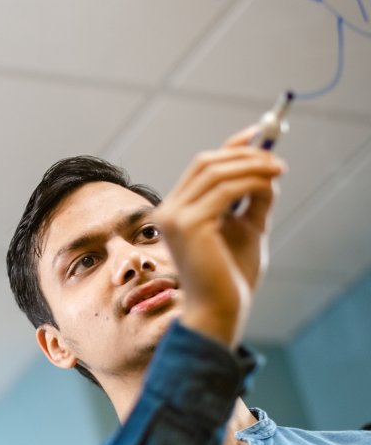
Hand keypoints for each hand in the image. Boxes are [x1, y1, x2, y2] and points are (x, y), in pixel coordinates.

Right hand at [153, 126, 285, 346]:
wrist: (220, 310)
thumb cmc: (230, 276)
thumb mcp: (246, 229)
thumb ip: (252, 200)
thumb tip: (268, 169)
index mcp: (175, 210)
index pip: (200, 167)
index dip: (229, 147)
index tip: (258, 134)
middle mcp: (167, 210)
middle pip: (204, 163)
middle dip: (242, 154)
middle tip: (276, 158)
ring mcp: (173, 216)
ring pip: (215, 172)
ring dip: (251, 166)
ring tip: (278, 171)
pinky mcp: (187, 224)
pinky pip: (224, 190)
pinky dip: (250, 182)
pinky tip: (268, 187)